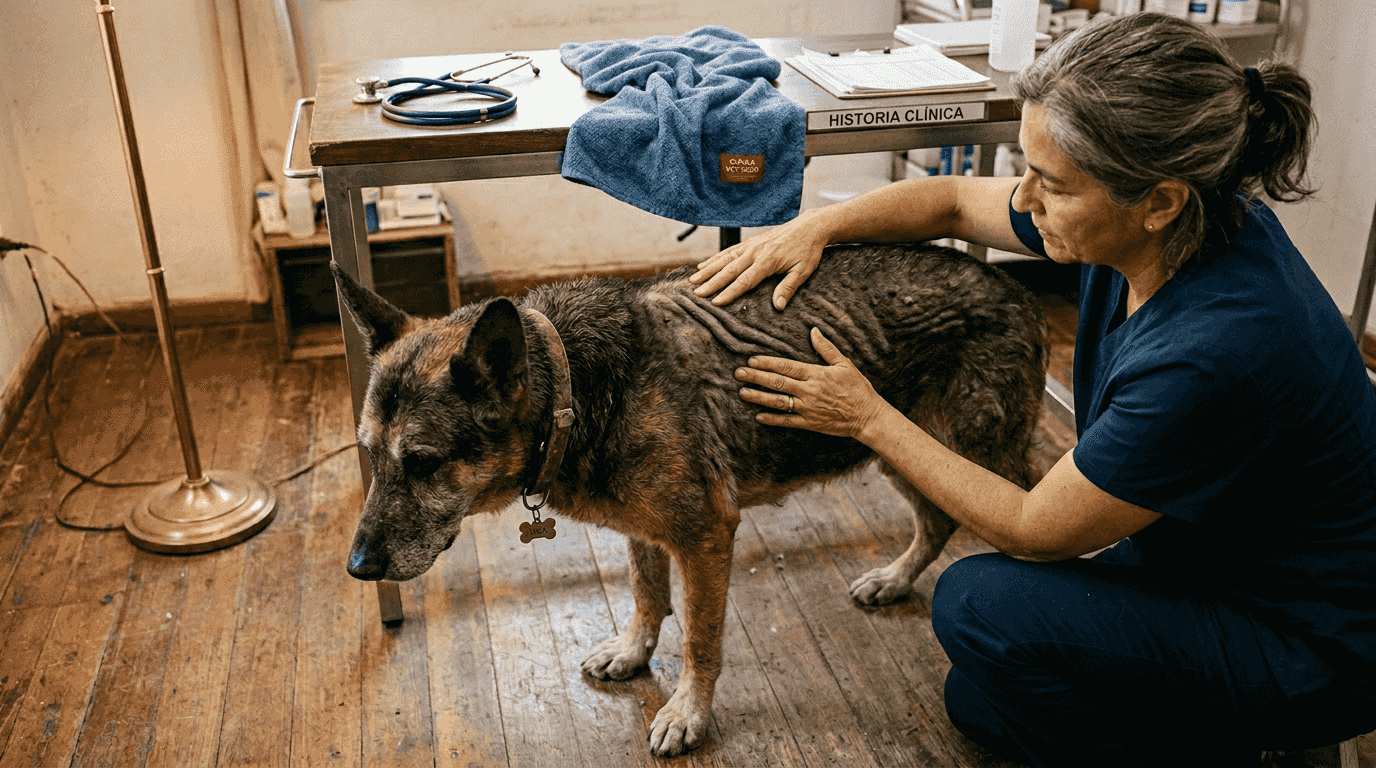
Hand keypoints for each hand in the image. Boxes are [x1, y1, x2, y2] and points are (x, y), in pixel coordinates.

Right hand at [688, 212, 828, 309]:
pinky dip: (714, 258)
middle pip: (729, 270)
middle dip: (711, 283)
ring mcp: (751, 245)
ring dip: (708, 270)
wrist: (809, 227)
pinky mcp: (750, 242)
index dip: (729, 293)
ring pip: (724, 259)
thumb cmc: (808, 251)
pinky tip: (703, 265)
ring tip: (693, 280)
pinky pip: (728, 251)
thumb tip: (778, 306)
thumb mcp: (803, 271)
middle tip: (696, 294)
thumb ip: (788, 288)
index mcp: (767, 261)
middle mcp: (755, 252)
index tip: (716, 303)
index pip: (744, 281)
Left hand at [735, 328, 889, 439]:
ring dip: (759, 397)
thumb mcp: (844, 364)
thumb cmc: (858, 388)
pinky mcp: (810, 423)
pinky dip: (772, 419)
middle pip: (777, 382)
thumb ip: (826, 348)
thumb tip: (813, 330)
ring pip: (778, 402)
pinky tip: (758, 416)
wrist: (868, 416)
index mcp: (816, 374)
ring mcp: (808, 408)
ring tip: (743, 392)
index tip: (751, 360)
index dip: (767, 363)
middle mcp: (809, 391)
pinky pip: (787, 421)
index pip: (786, 367)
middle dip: (756, 377)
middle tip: (739, 373)